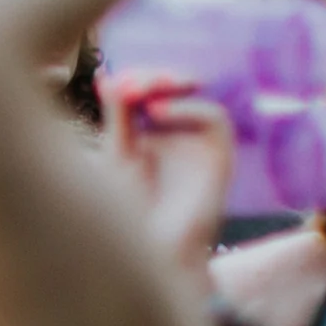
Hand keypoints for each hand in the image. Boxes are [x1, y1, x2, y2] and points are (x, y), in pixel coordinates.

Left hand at [106, 76, 235, 265]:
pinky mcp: (219, 156)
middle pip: (174, 87)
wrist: (153, 250)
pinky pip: (215, 119)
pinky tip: (156, 112)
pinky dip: (187, 108)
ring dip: (170, 85)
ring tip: (140, 92)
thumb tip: (107, 75)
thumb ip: (117, 117)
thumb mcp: (117, 155)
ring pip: (197, 96)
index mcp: (148, 132)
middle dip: (153, 77)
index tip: (113, 82)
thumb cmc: (130, 210)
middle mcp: (177, 134)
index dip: (134, 79)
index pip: (149, 89)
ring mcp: (198, 144)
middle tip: (129, 83)